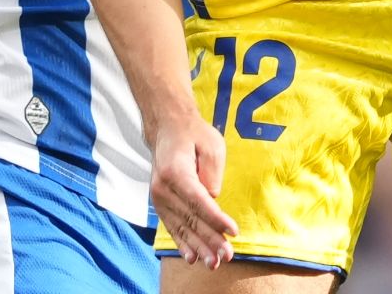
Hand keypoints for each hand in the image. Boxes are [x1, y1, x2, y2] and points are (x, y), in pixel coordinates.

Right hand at [150, 106, 236, 268]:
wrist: (167, 127)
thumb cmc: (194, 134)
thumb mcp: (211, 144)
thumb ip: (212, 172)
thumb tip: (213, 198)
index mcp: (175, 171)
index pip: (198, 200)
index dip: (216, 218)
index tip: (234, 232)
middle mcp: (162, 187)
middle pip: (190, 218)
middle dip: (210, 239)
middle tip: (227, 255)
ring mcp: (158, 197)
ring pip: (181, 227)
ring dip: (198, 247)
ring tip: (213, 263)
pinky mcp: (159, 204)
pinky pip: (172, 227)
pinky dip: (182, 244)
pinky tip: (192, 258)